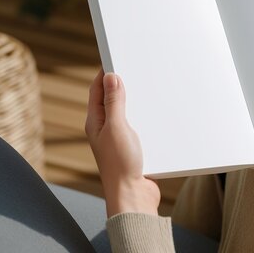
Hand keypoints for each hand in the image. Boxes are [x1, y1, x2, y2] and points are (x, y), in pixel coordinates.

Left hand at [85, 70, 159, 216]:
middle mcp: (105, 129)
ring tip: (148, 87)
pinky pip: (139, 125)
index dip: (105, 73)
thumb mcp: (117, 128)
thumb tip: (110, 77)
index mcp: (96, 122)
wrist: (134, 196)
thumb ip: (115, 102)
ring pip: (127, 112)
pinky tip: (158, 114)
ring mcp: (119, 138)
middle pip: (111, 99)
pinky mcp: (134, 147)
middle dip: (122, 83)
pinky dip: (146, 117)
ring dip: (136, 100)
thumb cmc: (121, 165)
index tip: (116, 57)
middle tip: (135, 68)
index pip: (97, 90)